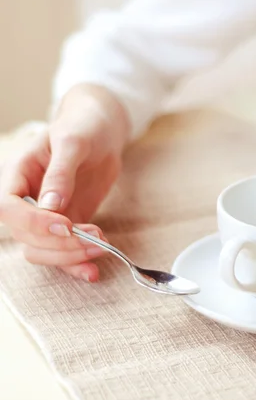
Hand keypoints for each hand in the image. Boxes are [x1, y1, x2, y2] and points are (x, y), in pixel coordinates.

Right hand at [0, 84, 129, 280]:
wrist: (101, 132)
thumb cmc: (83, 128)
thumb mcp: (73, 142)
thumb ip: (61, 173)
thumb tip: (50, 206)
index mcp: (17, 174)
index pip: (8, 208)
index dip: (33, 223)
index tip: (66, 226)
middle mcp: (26, 200)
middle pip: (26, 237)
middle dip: (60, 244)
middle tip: (96, 238)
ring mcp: (45, 216)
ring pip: (41, 251)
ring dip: (70, 257)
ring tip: (102, 247)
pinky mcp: (65, 227)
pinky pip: (63, 253)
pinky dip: (76, 265)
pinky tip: (92, 272)